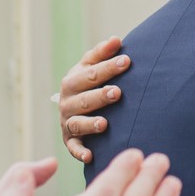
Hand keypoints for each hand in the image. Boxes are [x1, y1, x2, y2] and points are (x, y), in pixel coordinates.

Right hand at [60, 35, 129, 162]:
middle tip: (117, 92)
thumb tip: (116, 39)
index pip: (90, 73)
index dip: (108, 68)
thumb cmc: (89, 84)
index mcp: (72, 81)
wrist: (75, 107)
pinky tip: (90, 156)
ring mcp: (67, 122)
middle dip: (100, 95)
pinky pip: (73, 148)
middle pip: (84, 99)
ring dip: (90, 124)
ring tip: (105, 123)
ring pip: (77, 124)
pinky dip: (80, 152)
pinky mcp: (70, 141)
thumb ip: (102, 54)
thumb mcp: (90, 66)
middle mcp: (67, 102)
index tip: (127, 62)